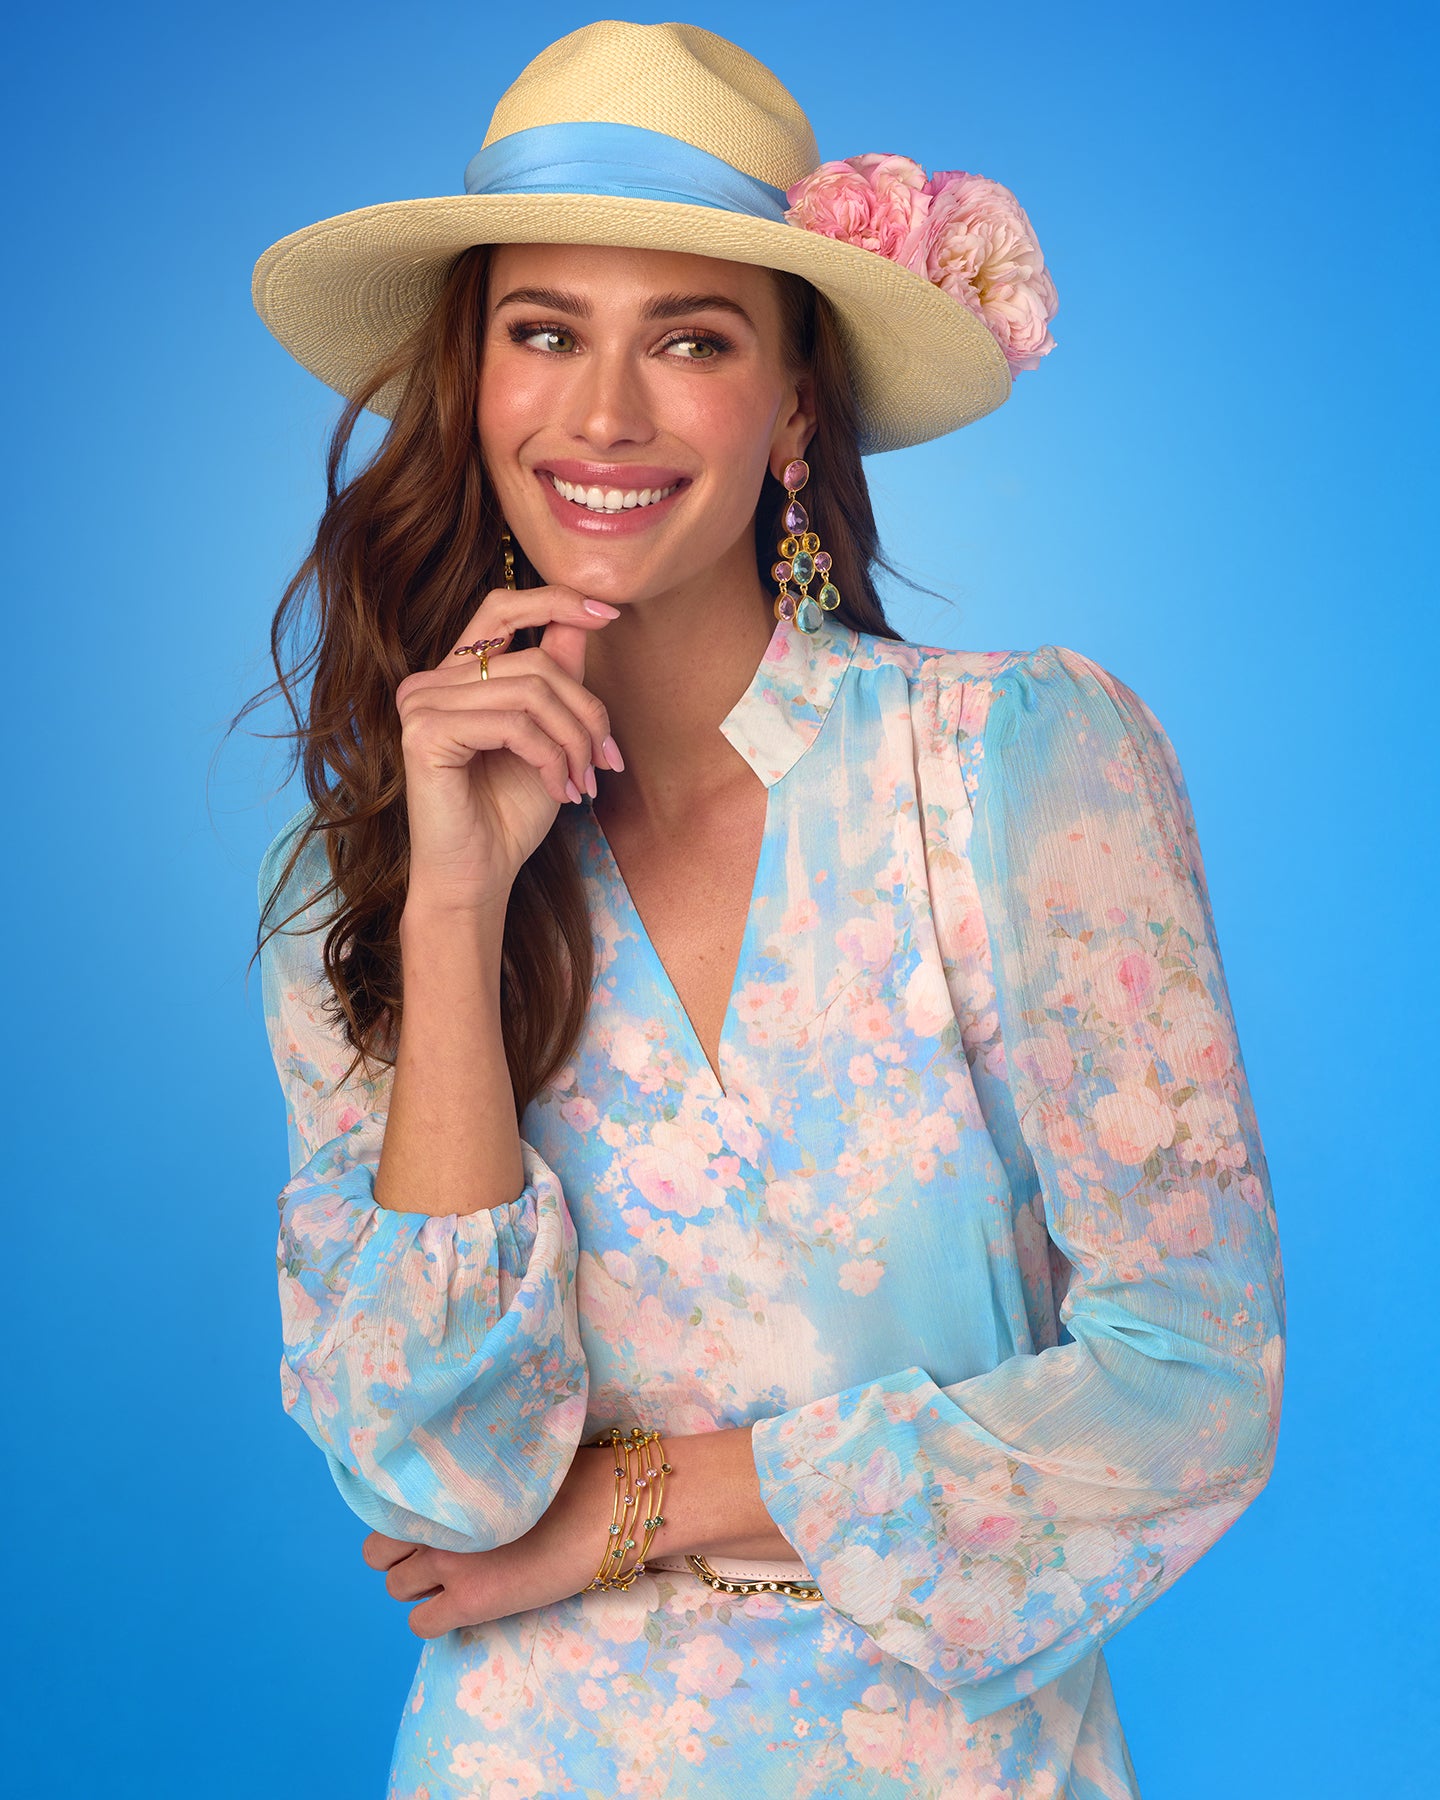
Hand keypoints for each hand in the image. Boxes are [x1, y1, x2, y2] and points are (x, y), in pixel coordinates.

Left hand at [361, 1445, 617, 1638]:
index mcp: (443, 1485)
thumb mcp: (503, 1467)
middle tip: (432, 1553)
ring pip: (395, 1588)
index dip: (401, 1522)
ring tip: (452, 1578)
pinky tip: (462, 1603)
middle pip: (377, 1552)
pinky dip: (433, 1616)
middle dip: (400, 1555)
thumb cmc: (568, 1477)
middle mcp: (435, 1522)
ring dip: (417, 1585)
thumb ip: (464, 1480)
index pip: (382, 1509)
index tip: (423, 1525)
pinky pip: (420, 1623)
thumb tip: (444, 1492)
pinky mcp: (470, 1601)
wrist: (604, 1510)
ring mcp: (449, 1563)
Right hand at [393, 586, 623, 912]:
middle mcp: (428, 682)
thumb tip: (585, 618)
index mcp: (453, 676)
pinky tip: (560, 791)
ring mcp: (420, 704)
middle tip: (606, 761)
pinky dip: (551, 758)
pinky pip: (514, 724)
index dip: (556, 601)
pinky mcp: (425, 734)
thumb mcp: (549, 735)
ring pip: (531, 693)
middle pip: (535, 662)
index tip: (609, 613)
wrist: (478, 877)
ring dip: (575, 742)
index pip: (502, 608)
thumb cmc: (509, 812)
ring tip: (585, 783)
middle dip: (587, 712)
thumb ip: (558, 677)